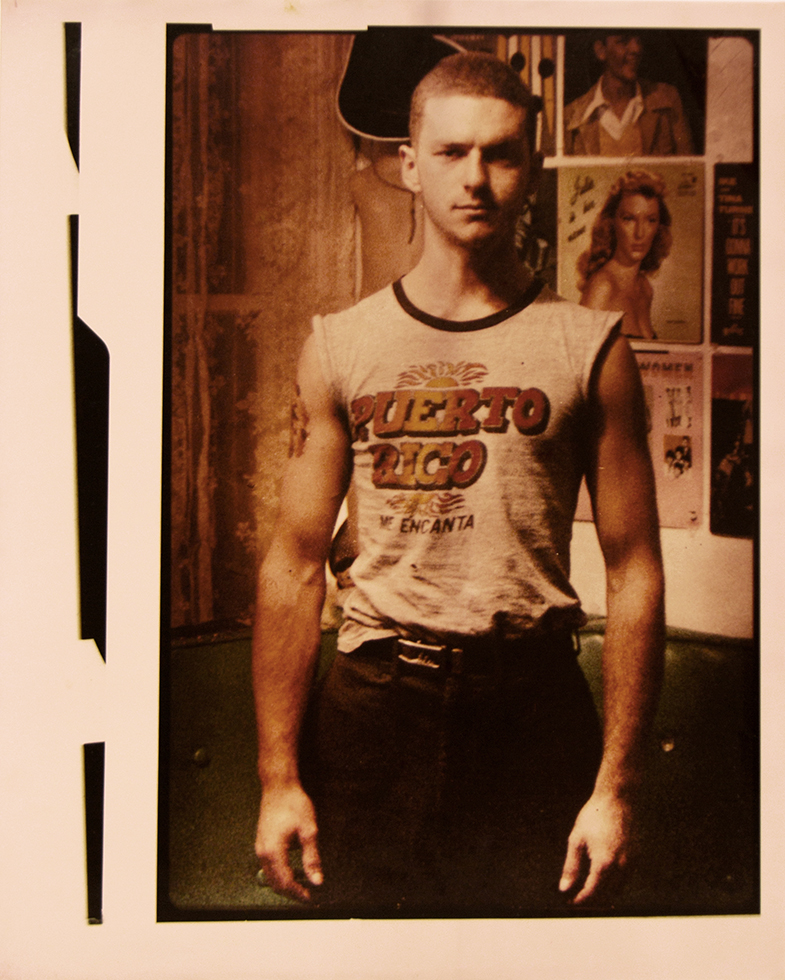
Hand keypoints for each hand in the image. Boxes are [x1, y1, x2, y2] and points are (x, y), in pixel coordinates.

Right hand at [255, 784, 322, 901]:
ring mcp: (260, 848)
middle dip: (291, 893)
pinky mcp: (262, 843)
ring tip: (303, 885)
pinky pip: (269, 866)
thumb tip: (317, 881)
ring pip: (270, 876)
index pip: (285, 883)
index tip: (311, 899)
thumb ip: (312, 858)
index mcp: (273, 852)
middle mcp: (262, 852)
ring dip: (285, 884)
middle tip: (308, 896)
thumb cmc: (294, 804)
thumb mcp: (309, 831)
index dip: (298, 894)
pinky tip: (294, 870)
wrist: (279, 786)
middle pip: (275, 883)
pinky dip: (280, 873)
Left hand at [558, 792, 632, 904]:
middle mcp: (621, 867)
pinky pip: (626, 877)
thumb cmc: (593, 816)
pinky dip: (615, 881)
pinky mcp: (637, 856)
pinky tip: (604, 874)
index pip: (592, 893)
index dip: (580, 901)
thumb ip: (571, 867)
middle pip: (606, 895)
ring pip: (618, 889)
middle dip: (591, 899)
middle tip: (577, 896)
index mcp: (604, 863)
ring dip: (605, 892)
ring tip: (589, 886)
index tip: (570, 903)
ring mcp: (631, 862)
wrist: (616, 799)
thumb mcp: (576, 839)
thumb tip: (564, 888)